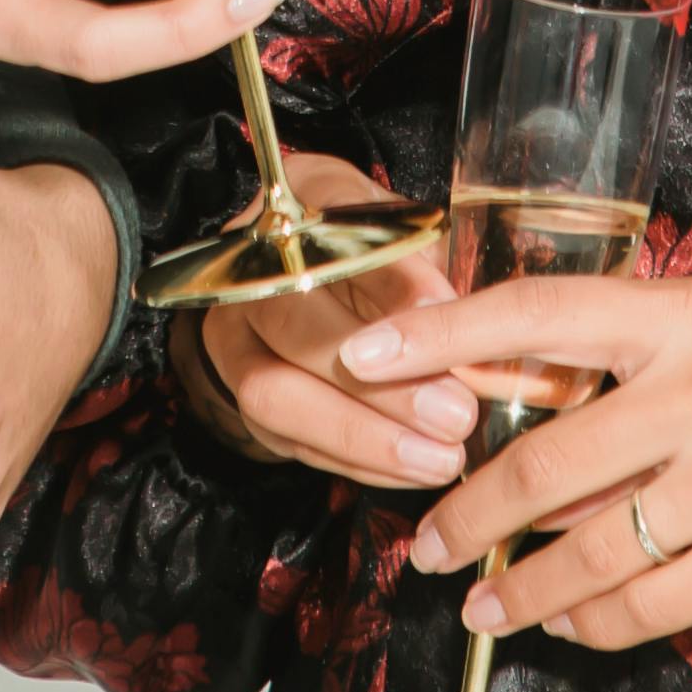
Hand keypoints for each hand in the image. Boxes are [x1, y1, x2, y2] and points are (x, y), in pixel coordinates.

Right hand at [175, 156, 475, 491]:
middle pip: (293, 331)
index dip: (392, 287)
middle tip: (456, 414)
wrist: (309, 275)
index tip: (450, 316)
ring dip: (364, 437)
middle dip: (379, 383)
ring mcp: (235, 347)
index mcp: (285, 222)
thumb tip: (453, 313)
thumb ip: (417, 262)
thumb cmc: (367, 246)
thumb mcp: (397, 229)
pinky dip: (357, 463)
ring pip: (277, 398)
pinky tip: (413, 469)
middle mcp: (243, 282)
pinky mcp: (250, 406)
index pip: (330, 248)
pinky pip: (292, 443)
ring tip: (439, 458)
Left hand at [352, 278, 691, 648]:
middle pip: (540, 458)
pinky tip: (575, 628)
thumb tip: (538, 411)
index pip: (534, 310)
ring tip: (485, 611)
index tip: (358, 357)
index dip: (437, 334)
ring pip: (587, 546)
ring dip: (521, 591)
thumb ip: (648, 363)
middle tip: (424, 547)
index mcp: (688, 311)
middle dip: (465, 514)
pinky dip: (598, 624)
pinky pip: (654, 602)